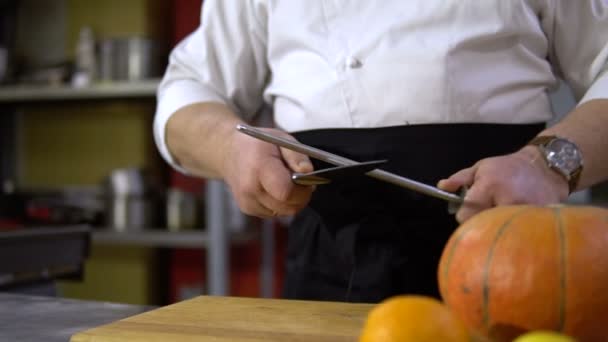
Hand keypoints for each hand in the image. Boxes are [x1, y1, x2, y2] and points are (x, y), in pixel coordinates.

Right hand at [221, 126, 314, 217]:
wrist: (229, 153)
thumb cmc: (257, 145)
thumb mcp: (280, 139)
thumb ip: (296, 155)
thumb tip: (308, 172)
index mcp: (259, 168)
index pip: (286, 192)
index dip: (302, 189)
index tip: (305, 178)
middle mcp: (250, 189)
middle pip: (289, 207)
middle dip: (301, 196)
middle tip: (299, 180)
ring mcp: (247, 202)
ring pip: (284, 212)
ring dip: (291, 200)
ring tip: (284, 181)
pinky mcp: (247, 209)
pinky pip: (275, 213)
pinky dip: (280, 203)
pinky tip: (273, 187)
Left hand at [437, 146, 568, 222]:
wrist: (545, 168)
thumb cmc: (508, 168)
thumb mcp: (481, 167)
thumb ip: (460, 178)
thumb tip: (441, 186)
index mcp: (489, 186)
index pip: (465, 215)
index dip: (465, 214)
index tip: (470, 209)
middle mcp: (506, 199)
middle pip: (483, 225)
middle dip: (481, 221)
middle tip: (488, 211)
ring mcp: (525, 212)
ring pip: (500, 231)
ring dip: (498, 226)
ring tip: (502, 214)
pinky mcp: (539, 220)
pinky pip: (518, 234)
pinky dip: (515, 230)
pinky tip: (517, 221)